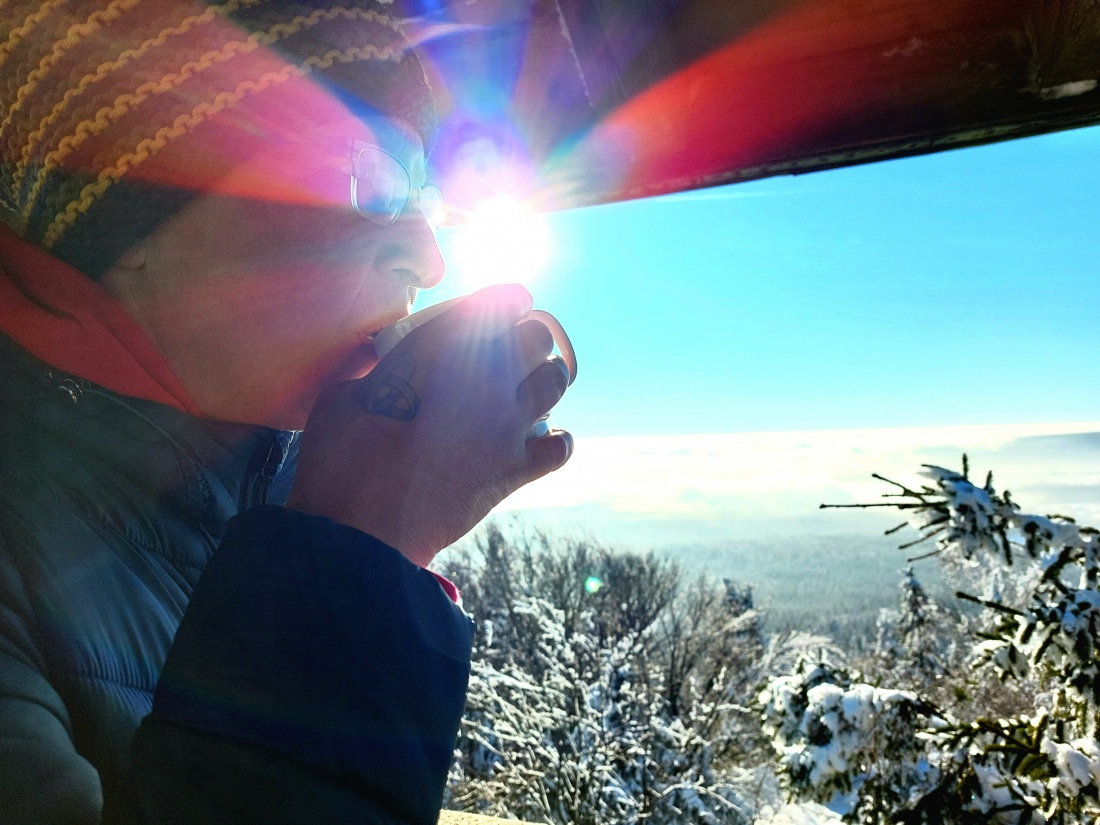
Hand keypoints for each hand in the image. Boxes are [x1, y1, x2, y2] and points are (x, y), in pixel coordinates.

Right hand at [285, 284, 573, 566]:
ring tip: (526, 390)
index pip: (500, 300)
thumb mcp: (342, 394)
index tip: (505, 304)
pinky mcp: (514, 470)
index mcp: (440, 348)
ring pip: (556, 381)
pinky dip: (556, 442)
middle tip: (510, 351)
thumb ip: (373, 369)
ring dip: (545, 380)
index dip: (506, 299)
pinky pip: (561, 446)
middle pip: (537, 336)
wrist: (360, 528)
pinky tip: (539, 443)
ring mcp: (506, 425)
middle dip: (527, 338)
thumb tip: (380, 365)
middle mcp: (485, 377)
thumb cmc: (340, 458)